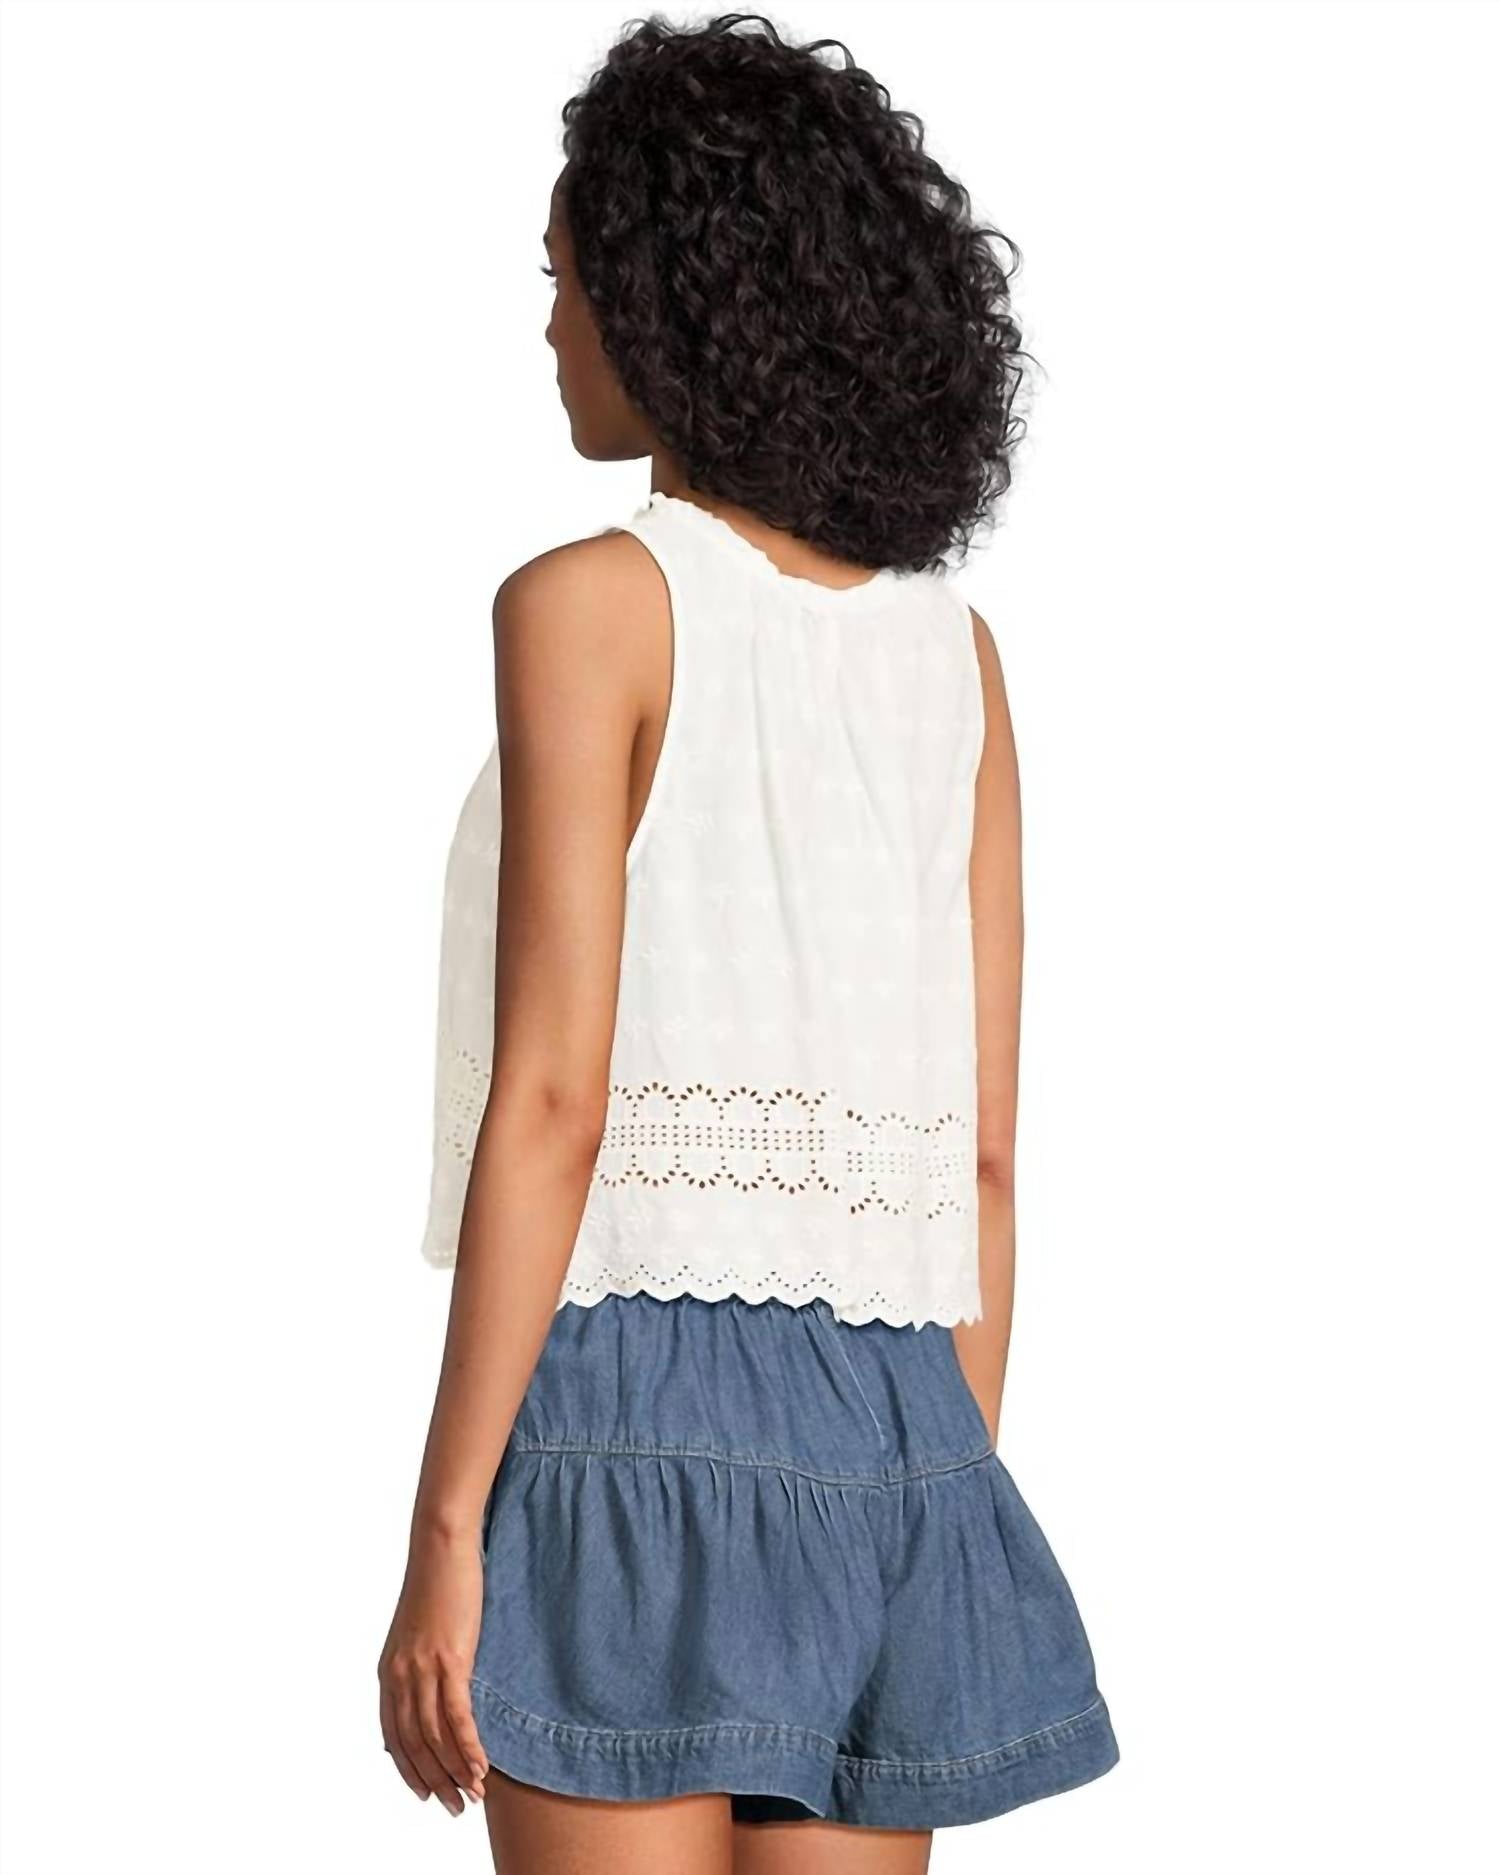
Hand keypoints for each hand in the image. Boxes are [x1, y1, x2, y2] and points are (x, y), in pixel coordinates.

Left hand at [377, 1528, 488, 1815]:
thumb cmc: (437, 1582)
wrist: (441, 1546)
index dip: (409, 1769)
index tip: (427, 1792)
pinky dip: (469, 1745)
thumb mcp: (418, 1631)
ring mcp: (424, 1669)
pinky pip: (457, 1715)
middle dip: (435, 1780)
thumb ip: (418, 1664)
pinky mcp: (450, 1659)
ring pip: (435, 1737)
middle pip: (414, 1744)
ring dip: (455, 1771)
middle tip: (455, 1807)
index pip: (393, 1736)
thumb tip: (431, 1689)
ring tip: (473, 1794)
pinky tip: (481, 1766)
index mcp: (389, 1672)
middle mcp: (400, 1676)